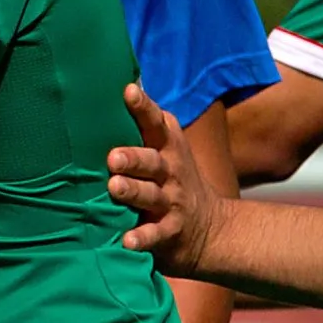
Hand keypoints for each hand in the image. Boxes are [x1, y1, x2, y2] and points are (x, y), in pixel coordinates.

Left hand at [107, 83, 221, 273]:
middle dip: (133, 157)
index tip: (129, 91)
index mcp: (166, 148)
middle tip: (113, 156)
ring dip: (133, 192)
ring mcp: (172, 202)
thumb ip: (145, 123)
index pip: (155, 123)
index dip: (143, 107)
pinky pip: (155, 234)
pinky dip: (142, 238)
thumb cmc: (171, 180)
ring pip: (151, 195)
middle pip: (151, 162)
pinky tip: (127, 241)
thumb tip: (123, 81)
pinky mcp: (169, 231)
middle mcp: (170, 172)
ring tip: (115, 187)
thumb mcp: (165, 149)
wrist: (209, 229)